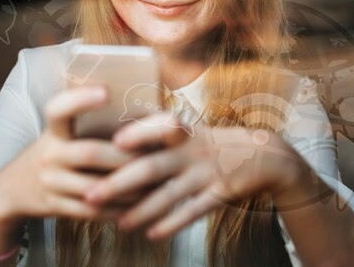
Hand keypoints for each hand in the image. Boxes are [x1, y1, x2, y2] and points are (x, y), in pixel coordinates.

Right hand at [0, 85, 140, 225]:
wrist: (12, 189)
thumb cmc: (53, 152)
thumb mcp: (59, 133)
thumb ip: (85, 123)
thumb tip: (137, 111)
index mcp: (53, 130)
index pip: (59, 109)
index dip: (80, 99)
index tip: (106, 91)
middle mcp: (49, 154)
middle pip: (90, 153)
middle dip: (125, 157)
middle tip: (154, 156)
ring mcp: (50, 182)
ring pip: (95, 188)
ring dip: (128, 188)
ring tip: (154, 184)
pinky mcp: (55, 206)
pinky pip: (91, 211)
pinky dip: (117, 209)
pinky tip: (137, 206)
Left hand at [83, 115, 303, 239]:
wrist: (263, 155)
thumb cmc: (213, 141)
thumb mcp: (190, 127)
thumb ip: (157, 125)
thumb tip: (117, 118)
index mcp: (183, 131)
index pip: (159, 127)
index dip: (138, 132)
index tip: (114, 141)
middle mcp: (192, 151)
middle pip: (152, 167)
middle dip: (119, 182)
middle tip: (91, 194)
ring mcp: (205, 173)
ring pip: (169, 195)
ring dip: (141, 211)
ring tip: (119, 224)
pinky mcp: (219, 194)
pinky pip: (192, 212)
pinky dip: (171, 224)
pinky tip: (152, 235)